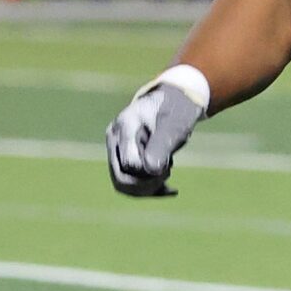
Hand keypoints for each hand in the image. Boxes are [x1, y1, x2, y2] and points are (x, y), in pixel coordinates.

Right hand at [107, 70, 207, 195]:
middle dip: (148, 185)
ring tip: (166, 173)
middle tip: (167, 172)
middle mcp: (115, 138)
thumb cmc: (176, 109)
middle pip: (122, 179)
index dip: (152, 172)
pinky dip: (150, 189)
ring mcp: (116, 148)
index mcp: (125, 127)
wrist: (174, 100)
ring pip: (123, 184)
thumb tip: (151, 171)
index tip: (169, 163)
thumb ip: (162, 144)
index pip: (131, 165)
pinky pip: (129, 182)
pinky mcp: (123, 156)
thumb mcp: (175, 124)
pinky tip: (170, 189)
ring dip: (148, 188)